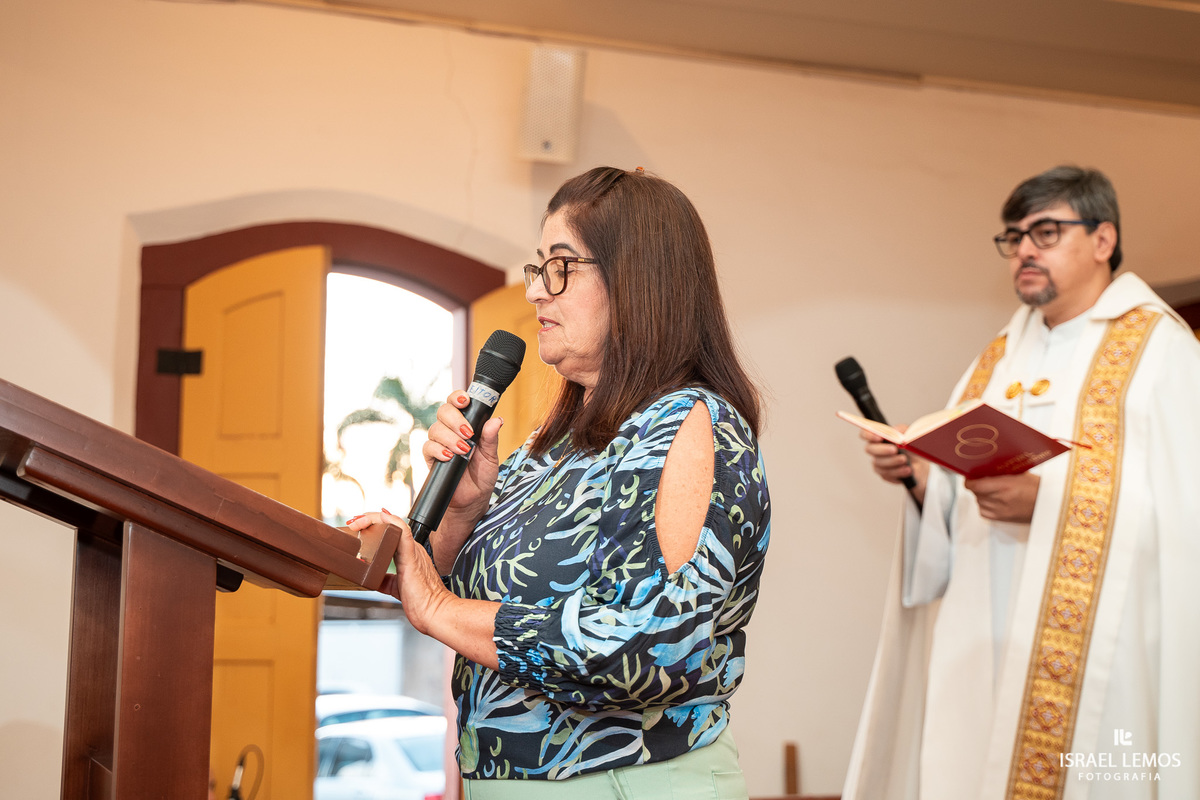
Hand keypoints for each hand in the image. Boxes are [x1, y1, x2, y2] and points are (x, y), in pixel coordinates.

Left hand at [346, 509, 453, 634]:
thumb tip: (373, 579)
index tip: (356, 527)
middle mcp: (411, 549)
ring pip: (394, 525)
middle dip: (368, 519)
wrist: (435, 613)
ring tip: (356, 521)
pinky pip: (404, 533)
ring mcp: (413, 551)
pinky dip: (392, 522)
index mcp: (408, 554)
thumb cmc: (423, 603)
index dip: (373, 525)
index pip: (390, 531)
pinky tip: (382, 516)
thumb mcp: (396, 588)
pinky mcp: (411, 557)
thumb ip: (386, 580)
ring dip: (373, 519)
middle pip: (389, 525)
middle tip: (351, 522)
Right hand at [421, 390, 505, 527]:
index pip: (457, 403)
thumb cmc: (482, 477)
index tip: (465, 401)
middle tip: (468, 433)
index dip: (458, 397)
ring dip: (450, 437)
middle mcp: (451, 431)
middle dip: (455, 419)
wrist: (472, 501)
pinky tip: (449, 457)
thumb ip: (491, 439)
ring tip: (463, 450)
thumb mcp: (491, 457)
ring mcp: (440, 444)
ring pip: (435, 429)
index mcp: (466, 425)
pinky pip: (428, 447)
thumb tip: (497, 420)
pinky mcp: (431, 458)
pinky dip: (438, 450)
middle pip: (443, 411)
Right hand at [860, 427, 927, 502]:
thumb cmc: (912, 445)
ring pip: (879, 463)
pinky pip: (888, 474)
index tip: (879, 437)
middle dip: (882, 449)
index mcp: (878, 437)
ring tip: (905, 460)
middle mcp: (875, 450)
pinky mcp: (885, 475)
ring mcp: (879, 463)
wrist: (921, 462)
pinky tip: (908, 470)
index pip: (865, 434)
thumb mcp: (910, 434)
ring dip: (893, 461)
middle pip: (870, 449)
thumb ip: (902, 429)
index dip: (868, 435)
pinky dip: (899, 472)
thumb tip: (895, 430)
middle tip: (894, 450)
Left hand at [963, 473, 1039, 522]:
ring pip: (978, 502)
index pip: (975, 485)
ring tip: (989, 490)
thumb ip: (1000, 473)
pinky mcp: (1002, 518)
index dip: (969, 481)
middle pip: (976, 493)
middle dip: (976, 486)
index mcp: (1004, 486)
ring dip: (980, 495)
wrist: (1047, 505)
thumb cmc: (1036, 489)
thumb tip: (984, 470)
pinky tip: (991, 500)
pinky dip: (984, 505)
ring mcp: (1000, 511)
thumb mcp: (1019, 474)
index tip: (969, 477)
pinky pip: (983, 512)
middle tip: (980, 480)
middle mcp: (1000, 499)